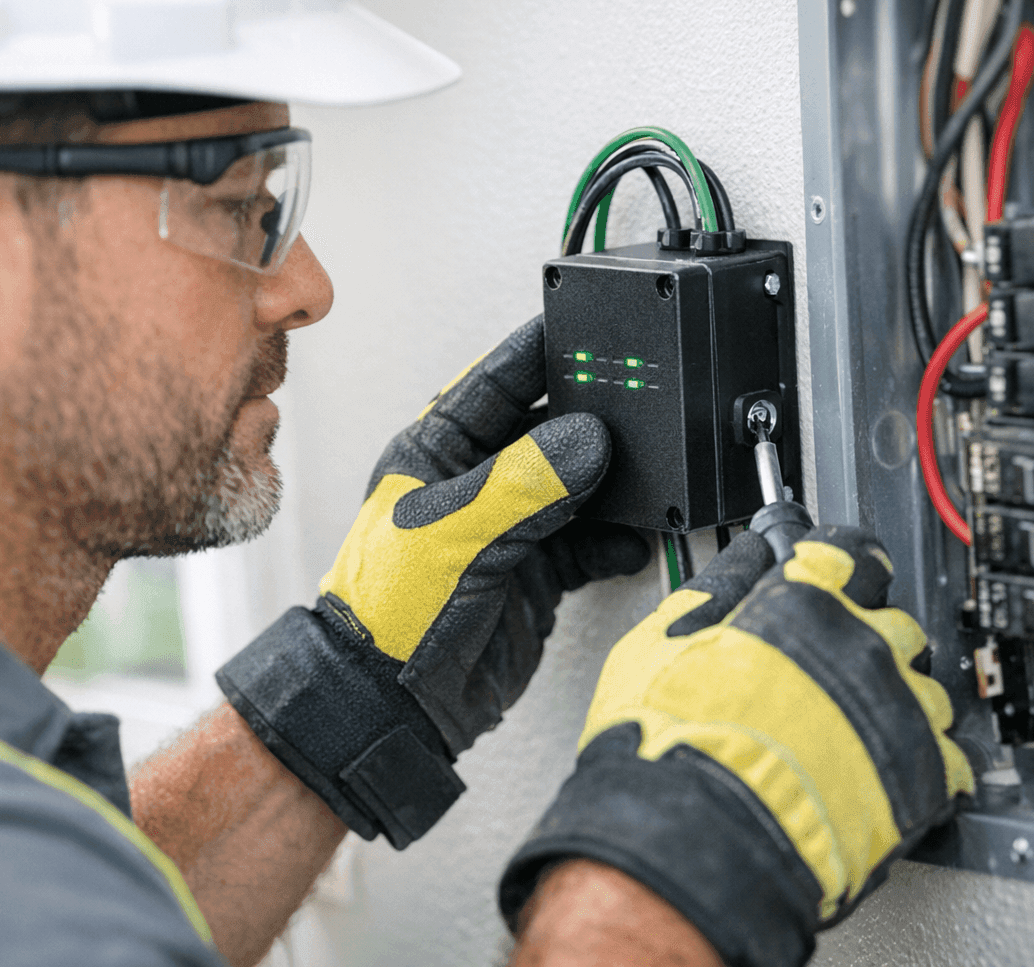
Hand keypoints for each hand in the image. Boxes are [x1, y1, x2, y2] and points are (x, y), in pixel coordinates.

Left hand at [217, 317, 648, 847]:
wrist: (395, 703)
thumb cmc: (386, 613)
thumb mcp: (454, 530)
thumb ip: (524, 482)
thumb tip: (585, 438)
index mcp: (436, 450)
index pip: (496, 383)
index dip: (540, 353)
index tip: (588, 329)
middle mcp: (476, 482)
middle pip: (548, 429)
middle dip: (592, 419)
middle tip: (637, 405)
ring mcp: (509, 526)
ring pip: (577, 484)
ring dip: (612, 484)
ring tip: (647, 479)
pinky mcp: (537, 570)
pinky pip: (590, 542)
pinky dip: (616, 541)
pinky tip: (633, 540)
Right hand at [500, 526, 972, 966]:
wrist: (696, 836)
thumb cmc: (669, 743)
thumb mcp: (661, 639)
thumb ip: (715, 587)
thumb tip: (746, 556)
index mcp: (804, 600)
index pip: (851, 554)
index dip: (841, 568)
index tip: (837, 579)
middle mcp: (861, 643)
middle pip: (894, 619)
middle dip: (867, 638)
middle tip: (830, 671)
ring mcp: (898, 707)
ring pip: (925, 685)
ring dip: (896, 701)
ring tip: (852, 733)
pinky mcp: (924, 773)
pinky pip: (949, 754)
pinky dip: (922, 762)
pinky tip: (882, 771)